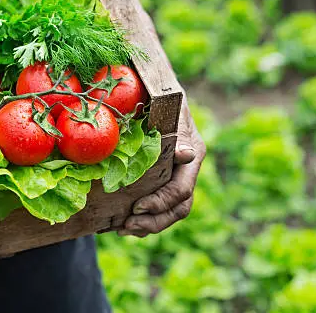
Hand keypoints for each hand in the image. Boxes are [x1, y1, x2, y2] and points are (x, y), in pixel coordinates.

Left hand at [119, 101, 205, 236]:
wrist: (156, 86)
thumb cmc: (163, 94)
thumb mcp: (170, 105)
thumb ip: (177, 128)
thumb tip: (184, 155)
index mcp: (193, 153)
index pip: (182, 190)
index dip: (162, 202)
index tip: (138, 206)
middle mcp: (187, 169)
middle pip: (178, 208)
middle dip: (154, 221)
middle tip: (127, 225)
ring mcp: (176, 175)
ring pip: (169, 212)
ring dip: (147, 225)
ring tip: (123, 229)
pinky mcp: (161, 179)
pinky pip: (157, 207)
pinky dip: (142, 219)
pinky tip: (122, 224)